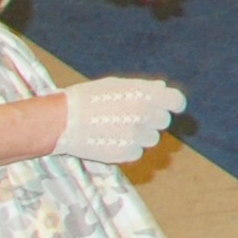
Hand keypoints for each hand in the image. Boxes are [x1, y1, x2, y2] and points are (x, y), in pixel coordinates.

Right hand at [54, 75, 185, 164]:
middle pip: (163, 121)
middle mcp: (144, 115)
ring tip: (117, 128)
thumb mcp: (116, 84)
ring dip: (141, 135)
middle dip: (152, 119)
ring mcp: (136, 136)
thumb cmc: (87, 97)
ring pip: (152, 139)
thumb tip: (162, 87)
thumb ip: (143, 87)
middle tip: (130, 116)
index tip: (168, 106)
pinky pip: (137, 152)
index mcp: (145, 94)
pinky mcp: (125, 153)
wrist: (61, 121)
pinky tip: (112, 140)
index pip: (176, 101)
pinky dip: (129, 148)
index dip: (172, 104)